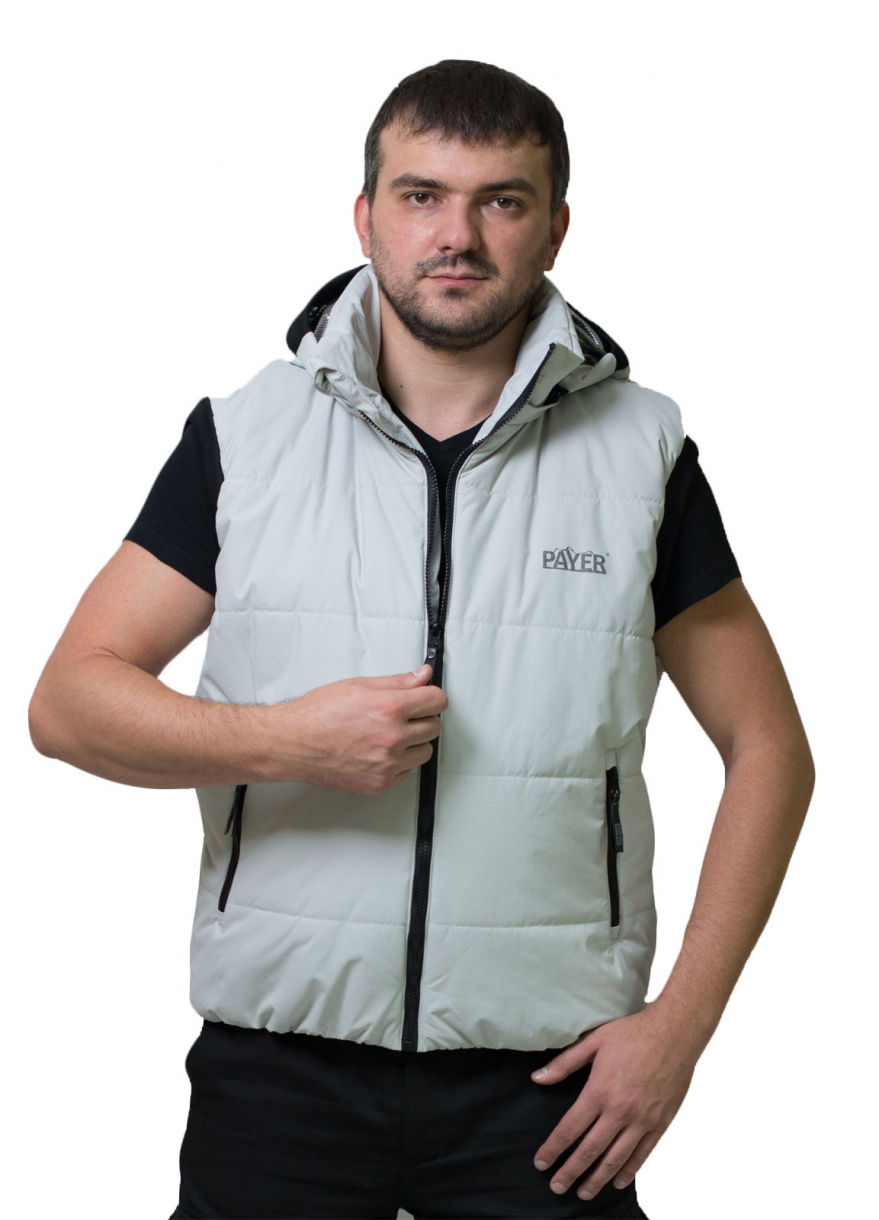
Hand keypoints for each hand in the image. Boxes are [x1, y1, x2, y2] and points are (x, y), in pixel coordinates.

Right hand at [275, 663, 447, 791]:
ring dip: (415, 742)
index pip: (437, 701)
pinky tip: (380, 750)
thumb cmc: (318, 714)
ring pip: (425, 751)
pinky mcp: (381, 782)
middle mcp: (392, 737)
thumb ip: (397, 682)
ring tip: (391, 734)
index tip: (427, 697)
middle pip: (435, 726)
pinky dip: (400, 761)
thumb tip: (421, 676)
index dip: (432, 696)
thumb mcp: (359, 686)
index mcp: (389, 708)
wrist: (293, 743)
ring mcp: (387, 763)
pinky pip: (407, 770)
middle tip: (404, 715)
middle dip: (423, 718)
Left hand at [531, 1005, 697, 1199]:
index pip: (570, 1128)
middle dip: (570, 1172)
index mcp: (599, 1091)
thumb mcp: (594, 1041)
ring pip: (615, 1159)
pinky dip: (628, 1171)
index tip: (541, 1163)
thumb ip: (564, 1063)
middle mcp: (619, 1111)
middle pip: (590, 1151)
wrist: (675, 1033)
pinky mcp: (660, 1123)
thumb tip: (537, 1078)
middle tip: (557, 1188)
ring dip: (597, 1179)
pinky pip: (642, 1155)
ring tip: (583, 1193)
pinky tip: (617, 1181)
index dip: (553, 1149)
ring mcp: (642, 1120)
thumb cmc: (633, 1033)